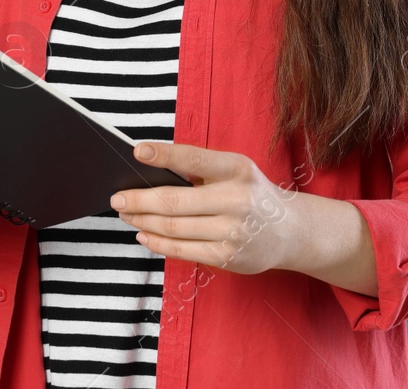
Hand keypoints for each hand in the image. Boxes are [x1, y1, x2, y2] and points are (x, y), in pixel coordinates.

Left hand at [110, 141, 303, 275]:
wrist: (289, 231)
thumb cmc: (252, 193)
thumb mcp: (236, 171)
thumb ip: (201, 171)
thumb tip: (150, 174)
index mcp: (237, 169)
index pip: (193, 160)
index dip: (164, 155)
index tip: (137, 151)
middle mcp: (237, 199)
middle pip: (174, 201)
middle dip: (139, 200)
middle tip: (117, 199)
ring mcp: (233, 231)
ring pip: (174, 227)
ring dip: (143, 221)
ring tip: (126, 215)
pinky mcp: (227, 256)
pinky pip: (182, 249)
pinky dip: (157, 243)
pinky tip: (143, 234)